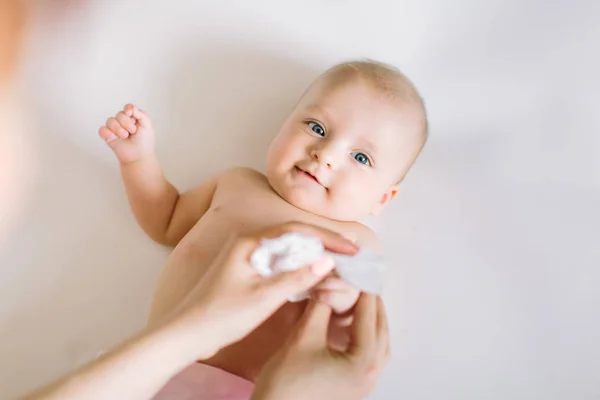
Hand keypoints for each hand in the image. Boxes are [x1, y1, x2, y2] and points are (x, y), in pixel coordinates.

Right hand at [98, 103, 154, 163]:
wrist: (139, 156)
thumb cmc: (144, 142)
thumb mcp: (147, 126)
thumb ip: (141, 114)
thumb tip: (130, 107)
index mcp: (133, 117)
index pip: (128, 107)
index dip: (128, 109)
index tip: (130, 113)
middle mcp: (122, 121)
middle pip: (119, 114)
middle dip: (127, 123)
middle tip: (133, 132)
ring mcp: (114, 128)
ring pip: (110, 121)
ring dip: (119, 129)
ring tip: (125, 136)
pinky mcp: (107, 136)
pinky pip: (102, 130)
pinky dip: (107, 133)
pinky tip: (114, 137)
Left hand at [160, 222, 359, 360]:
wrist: (186, 334)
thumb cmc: (220, 315)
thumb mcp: (263, 298)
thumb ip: (296, 278)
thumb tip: (327, 261)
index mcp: (249, 241)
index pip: (296, 230)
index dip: (327, 237)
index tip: (351, 248)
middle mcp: (247, 242)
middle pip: (293, 235)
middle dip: (323, 243)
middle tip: (351, 252)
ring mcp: (245, 256)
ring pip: (287, 248)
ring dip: (312, 254)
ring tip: (338, 261)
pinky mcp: (245, 270)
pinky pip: (278, 261)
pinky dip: (298, 266)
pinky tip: (312, 274)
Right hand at [252, 294, 389, 399]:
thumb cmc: (287, 382)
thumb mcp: (303, 337)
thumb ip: (320, 307)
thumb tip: (328, 283)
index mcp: (363, 361)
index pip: (369, 316)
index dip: (363, 289)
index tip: (358, 269)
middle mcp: (371, 375)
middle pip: (380, 330)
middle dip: (371, 304)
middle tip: (360, 281)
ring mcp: (364, 385)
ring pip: (378, 344)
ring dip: (370, 321)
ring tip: (357, 301)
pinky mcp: (354, 389)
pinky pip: (369, 356)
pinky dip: (364, 336)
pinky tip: (350, 326)